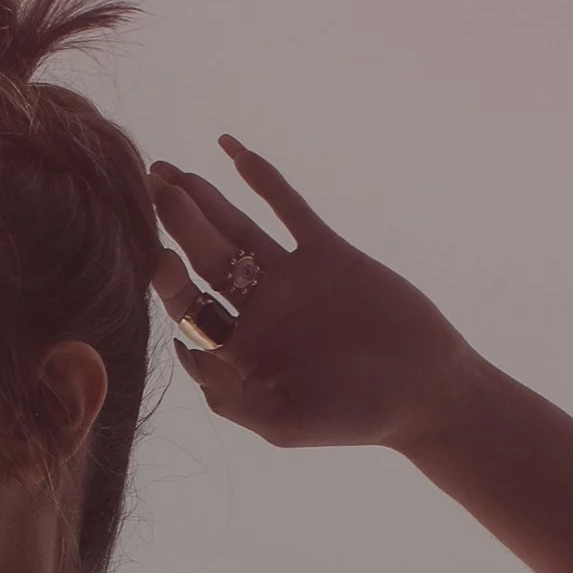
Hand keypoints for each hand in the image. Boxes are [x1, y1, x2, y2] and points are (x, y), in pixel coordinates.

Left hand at [148, 136, 482, 453]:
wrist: (426, 390)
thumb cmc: (356, 416)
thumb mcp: (283, 422)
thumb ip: (230, 396)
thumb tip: (183, 351)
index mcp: (240, 352)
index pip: (190, 308)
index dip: (169, 281)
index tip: (155, 256)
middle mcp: (257, 311)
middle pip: (203, 260)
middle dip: (174, 224)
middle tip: (145, 187)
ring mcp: (290, 278)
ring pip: (236, 229)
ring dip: (204, 199)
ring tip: (169, 172)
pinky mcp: (326, 252)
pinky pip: (288, 207)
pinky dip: (261, 178)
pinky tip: (230, 150)